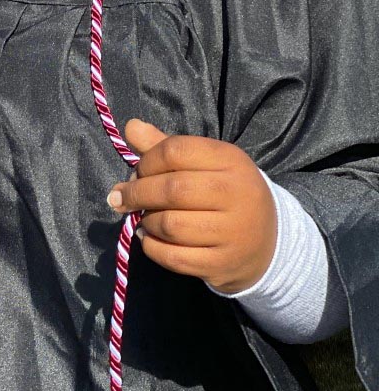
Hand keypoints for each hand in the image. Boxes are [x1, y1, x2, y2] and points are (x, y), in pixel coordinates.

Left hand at [107, 119, 276, 293]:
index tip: (136, 172)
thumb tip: (131, 126)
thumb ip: (166, 145)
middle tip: (121, 198)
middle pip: (171, 190)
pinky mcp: (221, 264)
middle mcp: (236, 194)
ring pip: (169, 225)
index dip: (147, 162)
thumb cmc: (225, 194)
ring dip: (145, 221)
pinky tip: (149, 238)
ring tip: (143, 218)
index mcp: (231, 160)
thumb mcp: (205, 163)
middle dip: (136, 194)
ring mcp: (231, 233)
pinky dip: (151, 247)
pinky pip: (172, 257)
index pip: (176, 151)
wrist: (269, 243)